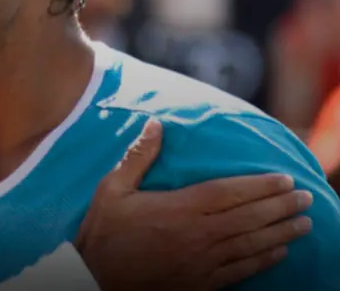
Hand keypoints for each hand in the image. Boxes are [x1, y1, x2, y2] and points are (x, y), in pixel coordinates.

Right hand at [75, 120, 312, 290]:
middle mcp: (197, 235)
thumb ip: (137, 157)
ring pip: (251, 245)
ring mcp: (202, 262)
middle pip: (249, 218)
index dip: (260, 186)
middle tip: (305, 197)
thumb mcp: (111, 189)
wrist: (95, 277)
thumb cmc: (103, 232)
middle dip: (281, 207)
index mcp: (178, 208)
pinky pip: (241, 270)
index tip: (284, 179)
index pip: (229, 193)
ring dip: (281, 233)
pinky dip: (264, 261)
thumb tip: (155, 125)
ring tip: (304, 223)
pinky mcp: (201, 283)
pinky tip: (279, 253)